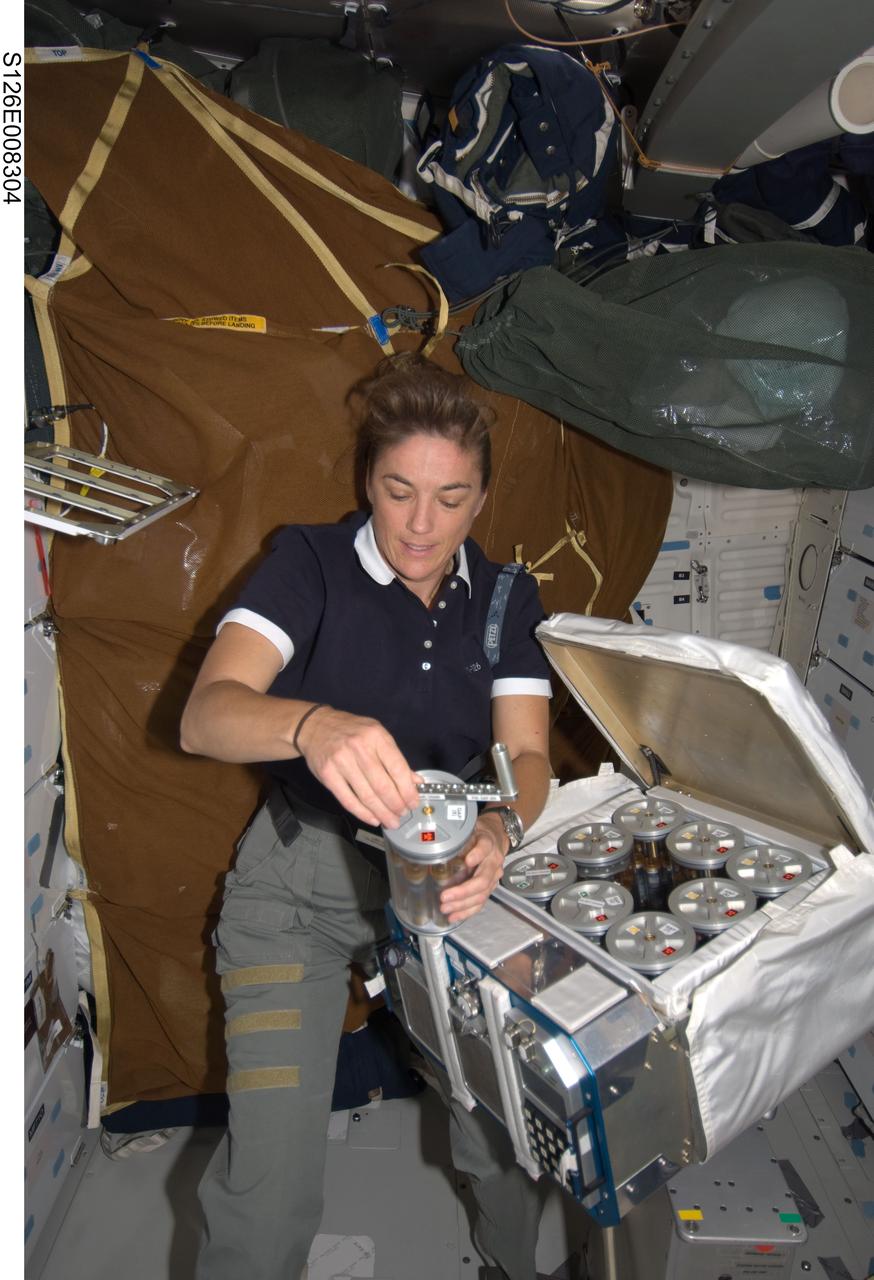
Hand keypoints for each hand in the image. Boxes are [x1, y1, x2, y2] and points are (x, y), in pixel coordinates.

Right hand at [296, 705, 419, 828]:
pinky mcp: (327, 775)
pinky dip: (362, 813)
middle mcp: (359, 748)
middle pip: (383, 785)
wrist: (315, 726)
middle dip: (396, 805)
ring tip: (391, 821)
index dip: (408, 790)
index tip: (413, 803)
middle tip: (401, 815)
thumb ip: (396, 758)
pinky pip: (348, 800)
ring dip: (381, 812)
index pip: (397, 768)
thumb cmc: (350, 730)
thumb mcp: (377, 735)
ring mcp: (341, 761)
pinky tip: (373, 818)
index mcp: (377, 736)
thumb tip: (416, 781)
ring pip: (366, 795)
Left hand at [439, 812, 507, 924]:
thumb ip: (456, 836)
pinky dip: (467, 911)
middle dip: (462, 891)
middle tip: (445, 897)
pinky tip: (454, 916)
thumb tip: (432, 842)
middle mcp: (493, 862)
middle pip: (482, 880)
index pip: (484, 848)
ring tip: (446, 908)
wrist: (497, 837)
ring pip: (481, 895)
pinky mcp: (490, 887)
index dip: (477, 855)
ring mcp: (493, 877)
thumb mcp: (470, 828)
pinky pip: (480, 902)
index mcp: (488, 844)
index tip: (467, 861)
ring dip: (462, 904)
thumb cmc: (479, 834)